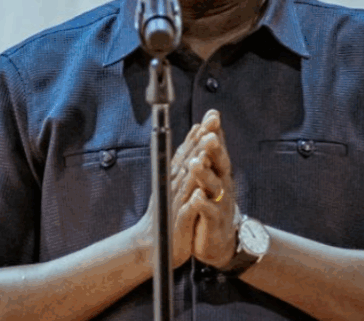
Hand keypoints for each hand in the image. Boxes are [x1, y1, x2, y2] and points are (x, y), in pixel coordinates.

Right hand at [138, 130, 200, 268]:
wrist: (150, 246)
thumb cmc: (165, 216)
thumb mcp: (174, 188)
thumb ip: (183, 166)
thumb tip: (194, 142)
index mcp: (175, 178)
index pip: (188, 152)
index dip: (200, 134)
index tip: (211, 117)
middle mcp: (174, 186)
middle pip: (189, 159)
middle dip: (202, 140)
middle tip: (212, 121)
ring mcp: (176, 203)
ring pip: (189, 180)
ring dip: (199, 162)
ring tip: (208, 146)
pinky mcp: (179, 222)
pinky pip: (188, 210)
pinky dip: (193, 201)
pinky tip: (199, 193)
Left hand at [179, 109, 239, 268]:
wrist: (218, 239)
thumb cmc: (210, 203)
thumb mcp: (209, 175)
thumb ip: (207, 151)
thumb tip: (204, 123)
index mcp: (218, 171)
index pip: (217, 148)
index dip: (215, 132)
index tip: (212, 115)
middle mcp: (222, 184)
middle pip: (220, 163)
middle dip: (215, 149)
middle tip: (209, 136)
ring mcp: (220, 202)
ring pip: (214, 186)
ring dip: (205, 174)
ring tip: (196, 162)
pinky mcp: (215, 222)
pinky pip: (210, 212)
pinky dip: (203, 204)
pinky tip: (196, 197)